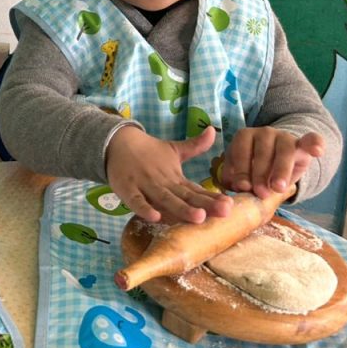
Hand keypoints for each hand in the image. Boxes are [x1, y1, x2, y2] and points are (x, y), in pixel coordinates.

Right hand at [105, 125, 232, 223]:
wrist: (116, 141)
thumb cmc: (147, 151)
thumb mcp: (173, 149)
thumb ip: (195, 145)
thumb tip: (213, 129)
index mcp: (175, 176)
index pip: (196, 190)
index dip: (212, 198)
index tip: (230, 205)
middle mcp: (163, 182)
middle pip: (185, 196)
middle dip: (204, 205)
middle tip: (224, 212)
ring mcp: (145, 186)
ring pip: (165, 199)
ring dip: (181, 208)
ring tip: (198, 217)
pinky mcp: (127, 189)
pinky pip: (136, 201)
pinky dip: (144, 209)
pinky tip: (155, 217)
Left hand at [222, 126, 323, 197]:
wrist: (277, 161)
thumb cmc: (255, 168)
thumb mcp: (244, 173)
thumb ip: (238, 179)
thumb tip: (237, 188)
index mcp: (244, 137)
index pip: (240, 151)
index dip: (241, 169)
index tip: (242, 187)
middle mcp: (264, 133)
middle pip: (262, 152)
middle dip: (260, 174)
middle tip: (260, 193)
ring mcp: (284, 136)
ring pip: (284, 150)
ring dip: (280, 170)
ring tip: (278, 188)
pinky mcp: (302, 143)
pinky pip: (310, 140)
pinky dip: (315, 143)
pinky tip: (317, 151)